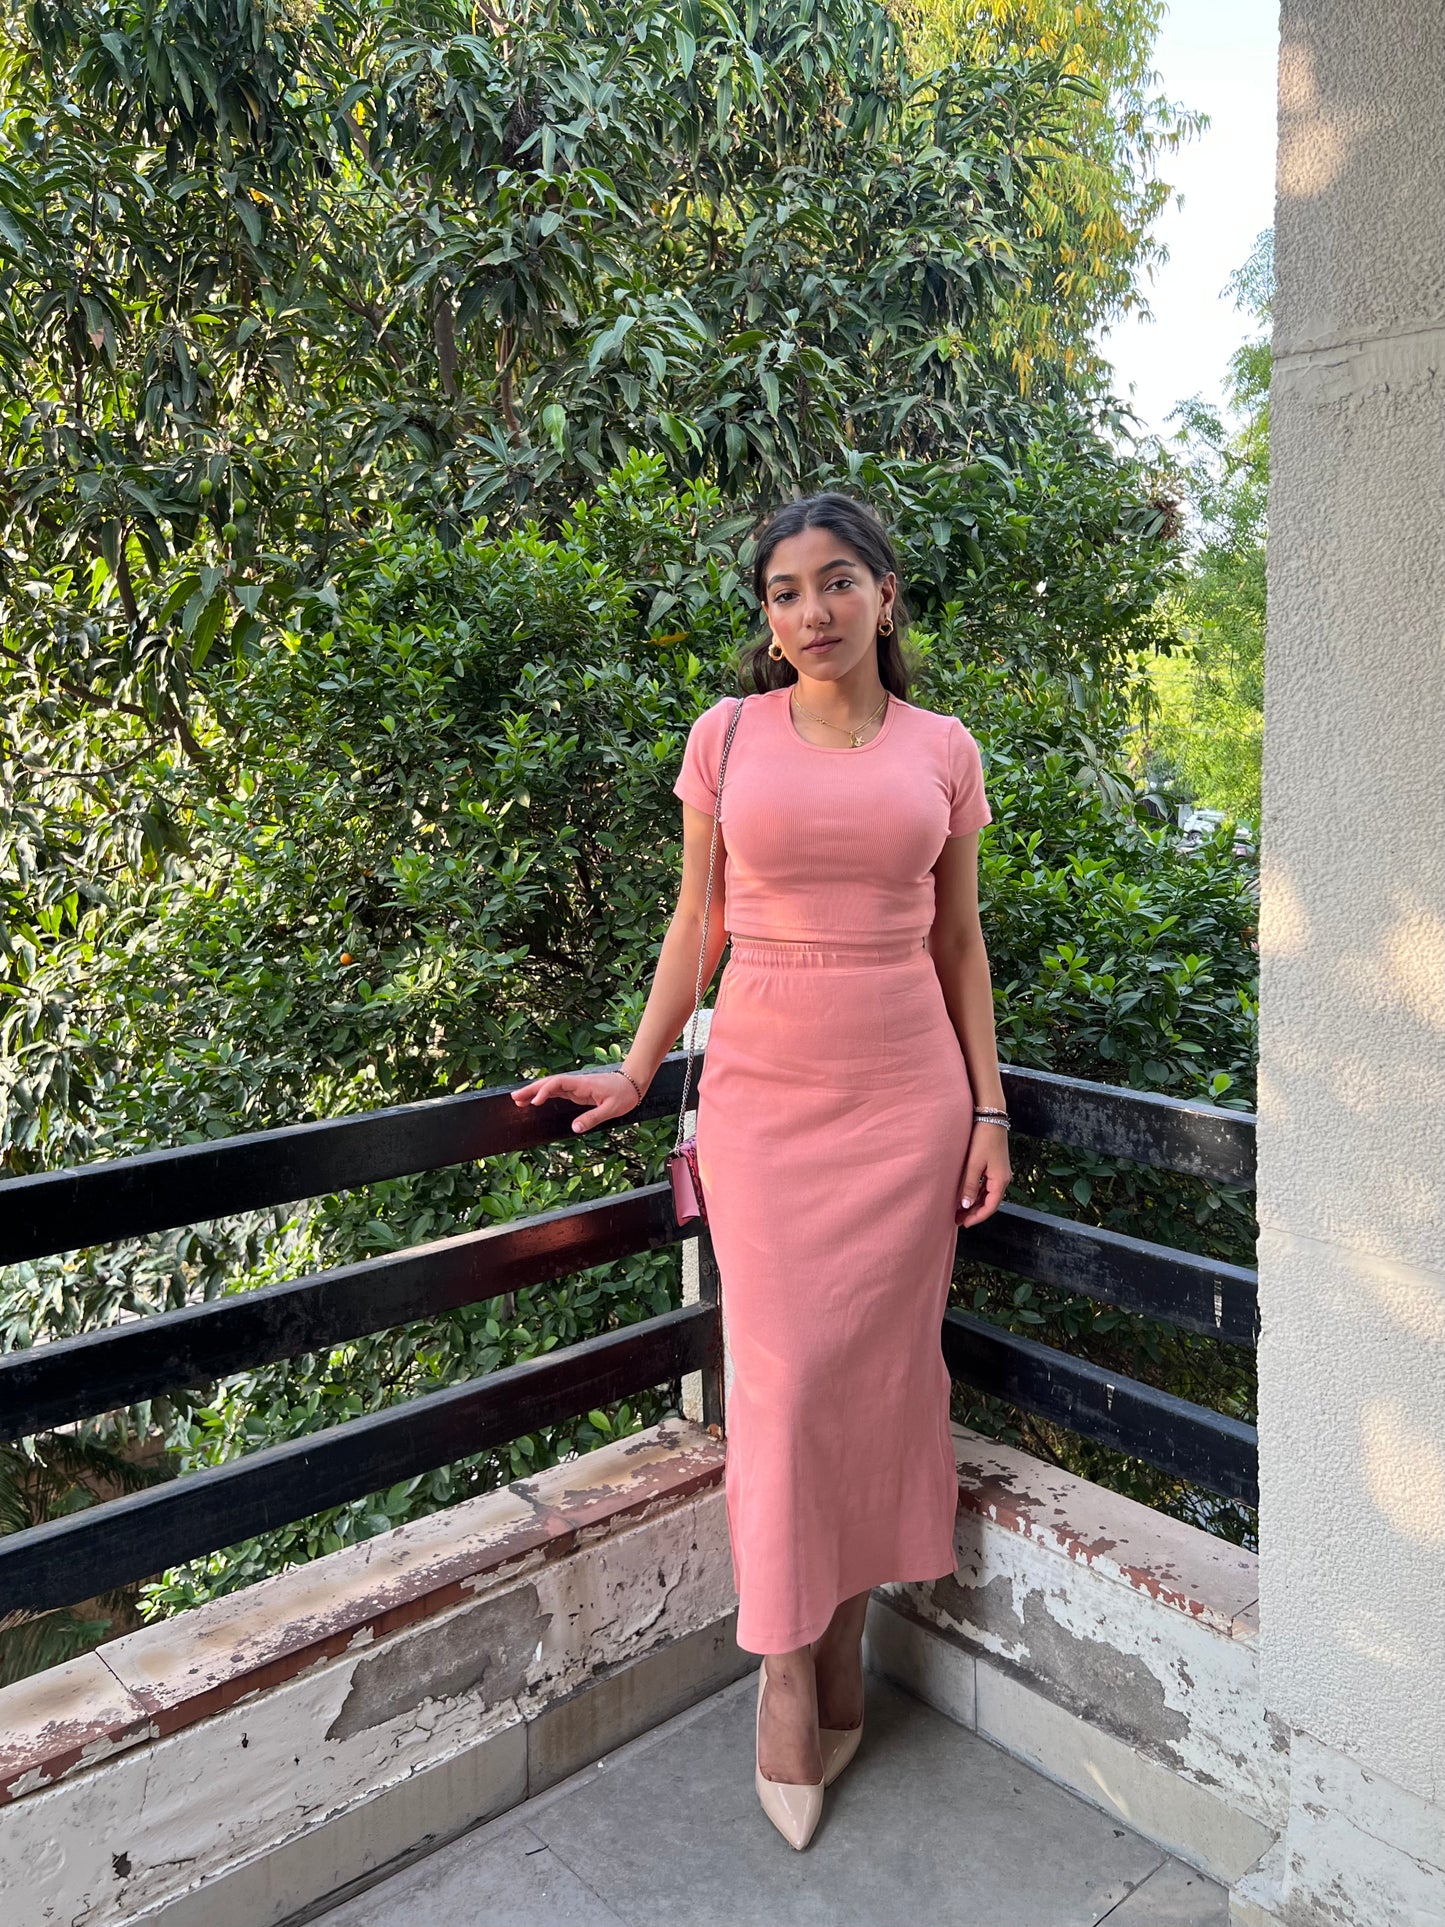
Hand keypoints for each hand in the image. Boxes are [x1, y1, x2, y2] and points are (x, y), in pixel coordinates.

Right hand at [509, 1068, 643, 1134]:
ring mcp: (575, 1087)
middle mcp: (576, 1083)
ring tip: (518, 1100)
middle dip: (531, 1089)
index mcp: (583, 1085)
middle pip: (549, 1083)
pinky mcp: (576, 1091)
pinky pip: (556, 1091)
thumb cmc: (624, 1095)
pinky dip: (544, 1095)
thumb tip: (574, 1128)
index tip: (534, 1102)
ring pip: (550, 1087)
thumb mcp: (611, 1109)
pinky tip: (535, 1101)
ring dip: (534, 1092)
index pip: (558, 1083)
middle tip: (515, 1098)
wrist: (632, 1083)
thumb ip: (592, 1118)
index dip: (545, 1091)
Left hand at [956, 1120, 1010, 1226]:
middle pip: (990, 1203)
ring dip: (975, 1204)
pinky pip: (987, 1186)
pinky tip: (966, 1196)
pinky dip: (977, 1194)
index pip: (990, 1207)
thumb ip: (969, 1186)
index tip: (964, 1223)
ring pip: (988, 1195)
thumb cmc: (983, 1139)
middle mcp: (1003, 1179)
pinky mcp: (996, 1167)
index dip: (977, 1217)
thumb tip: (965, 1206)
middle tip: (958, 1219)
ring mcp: (1000, 1173)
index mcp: (1000, 1180)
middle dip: (975, 1212)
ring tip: (960, 1211)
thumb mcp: (973, 1164)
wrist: (991, 1118)